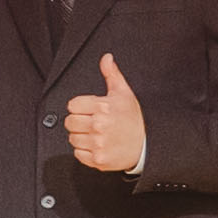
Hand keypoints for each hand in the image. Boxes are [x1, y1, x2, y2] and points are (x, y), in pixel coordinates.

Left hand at [62, 52, 148, 177]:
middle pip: (70, 122)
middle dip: (78, 121)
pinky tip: (96, 145)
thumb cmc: (135, 119)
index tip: (88, 109)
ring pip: (72, 138)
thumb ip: (112, 74)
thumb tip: (106, 58)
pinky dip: (84, 151)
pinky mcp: (98, 159)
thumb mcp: (124, 93)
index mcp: (103, 107)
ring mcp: (98, 144)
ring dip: (81, 136)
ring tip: (95, 134)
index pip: (72, 105)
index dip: (79, 107)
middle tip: (90, 122)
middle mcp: (99, 125)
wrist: (148, 144)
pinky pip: (78, 154)